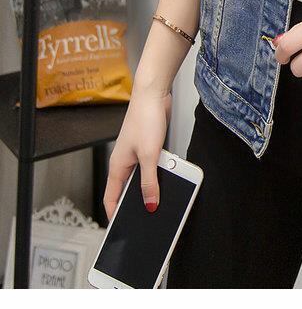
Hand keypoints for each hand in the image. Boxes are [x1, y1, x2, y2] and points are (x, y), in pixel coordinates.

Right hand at [103, 82, 171, 219]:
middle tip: (147, 218)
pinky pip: (152, 166)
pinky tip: (170, 177)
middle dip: (136, 203)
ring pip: (142, 177)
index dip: (115, 214)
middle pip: (127, 190)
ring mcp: (136, 154)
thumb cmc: (145, 119)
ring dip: (150, 187)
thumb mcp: (149, 155)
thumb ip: (149, 181)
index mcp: (117, 167)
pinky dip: (158, 173)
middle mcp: (124, 162)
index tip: (122, 228)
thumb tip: (150, 204)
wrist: (153, 94)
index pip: (110, 198)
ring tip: (161, 200)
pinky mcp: (148, 146)